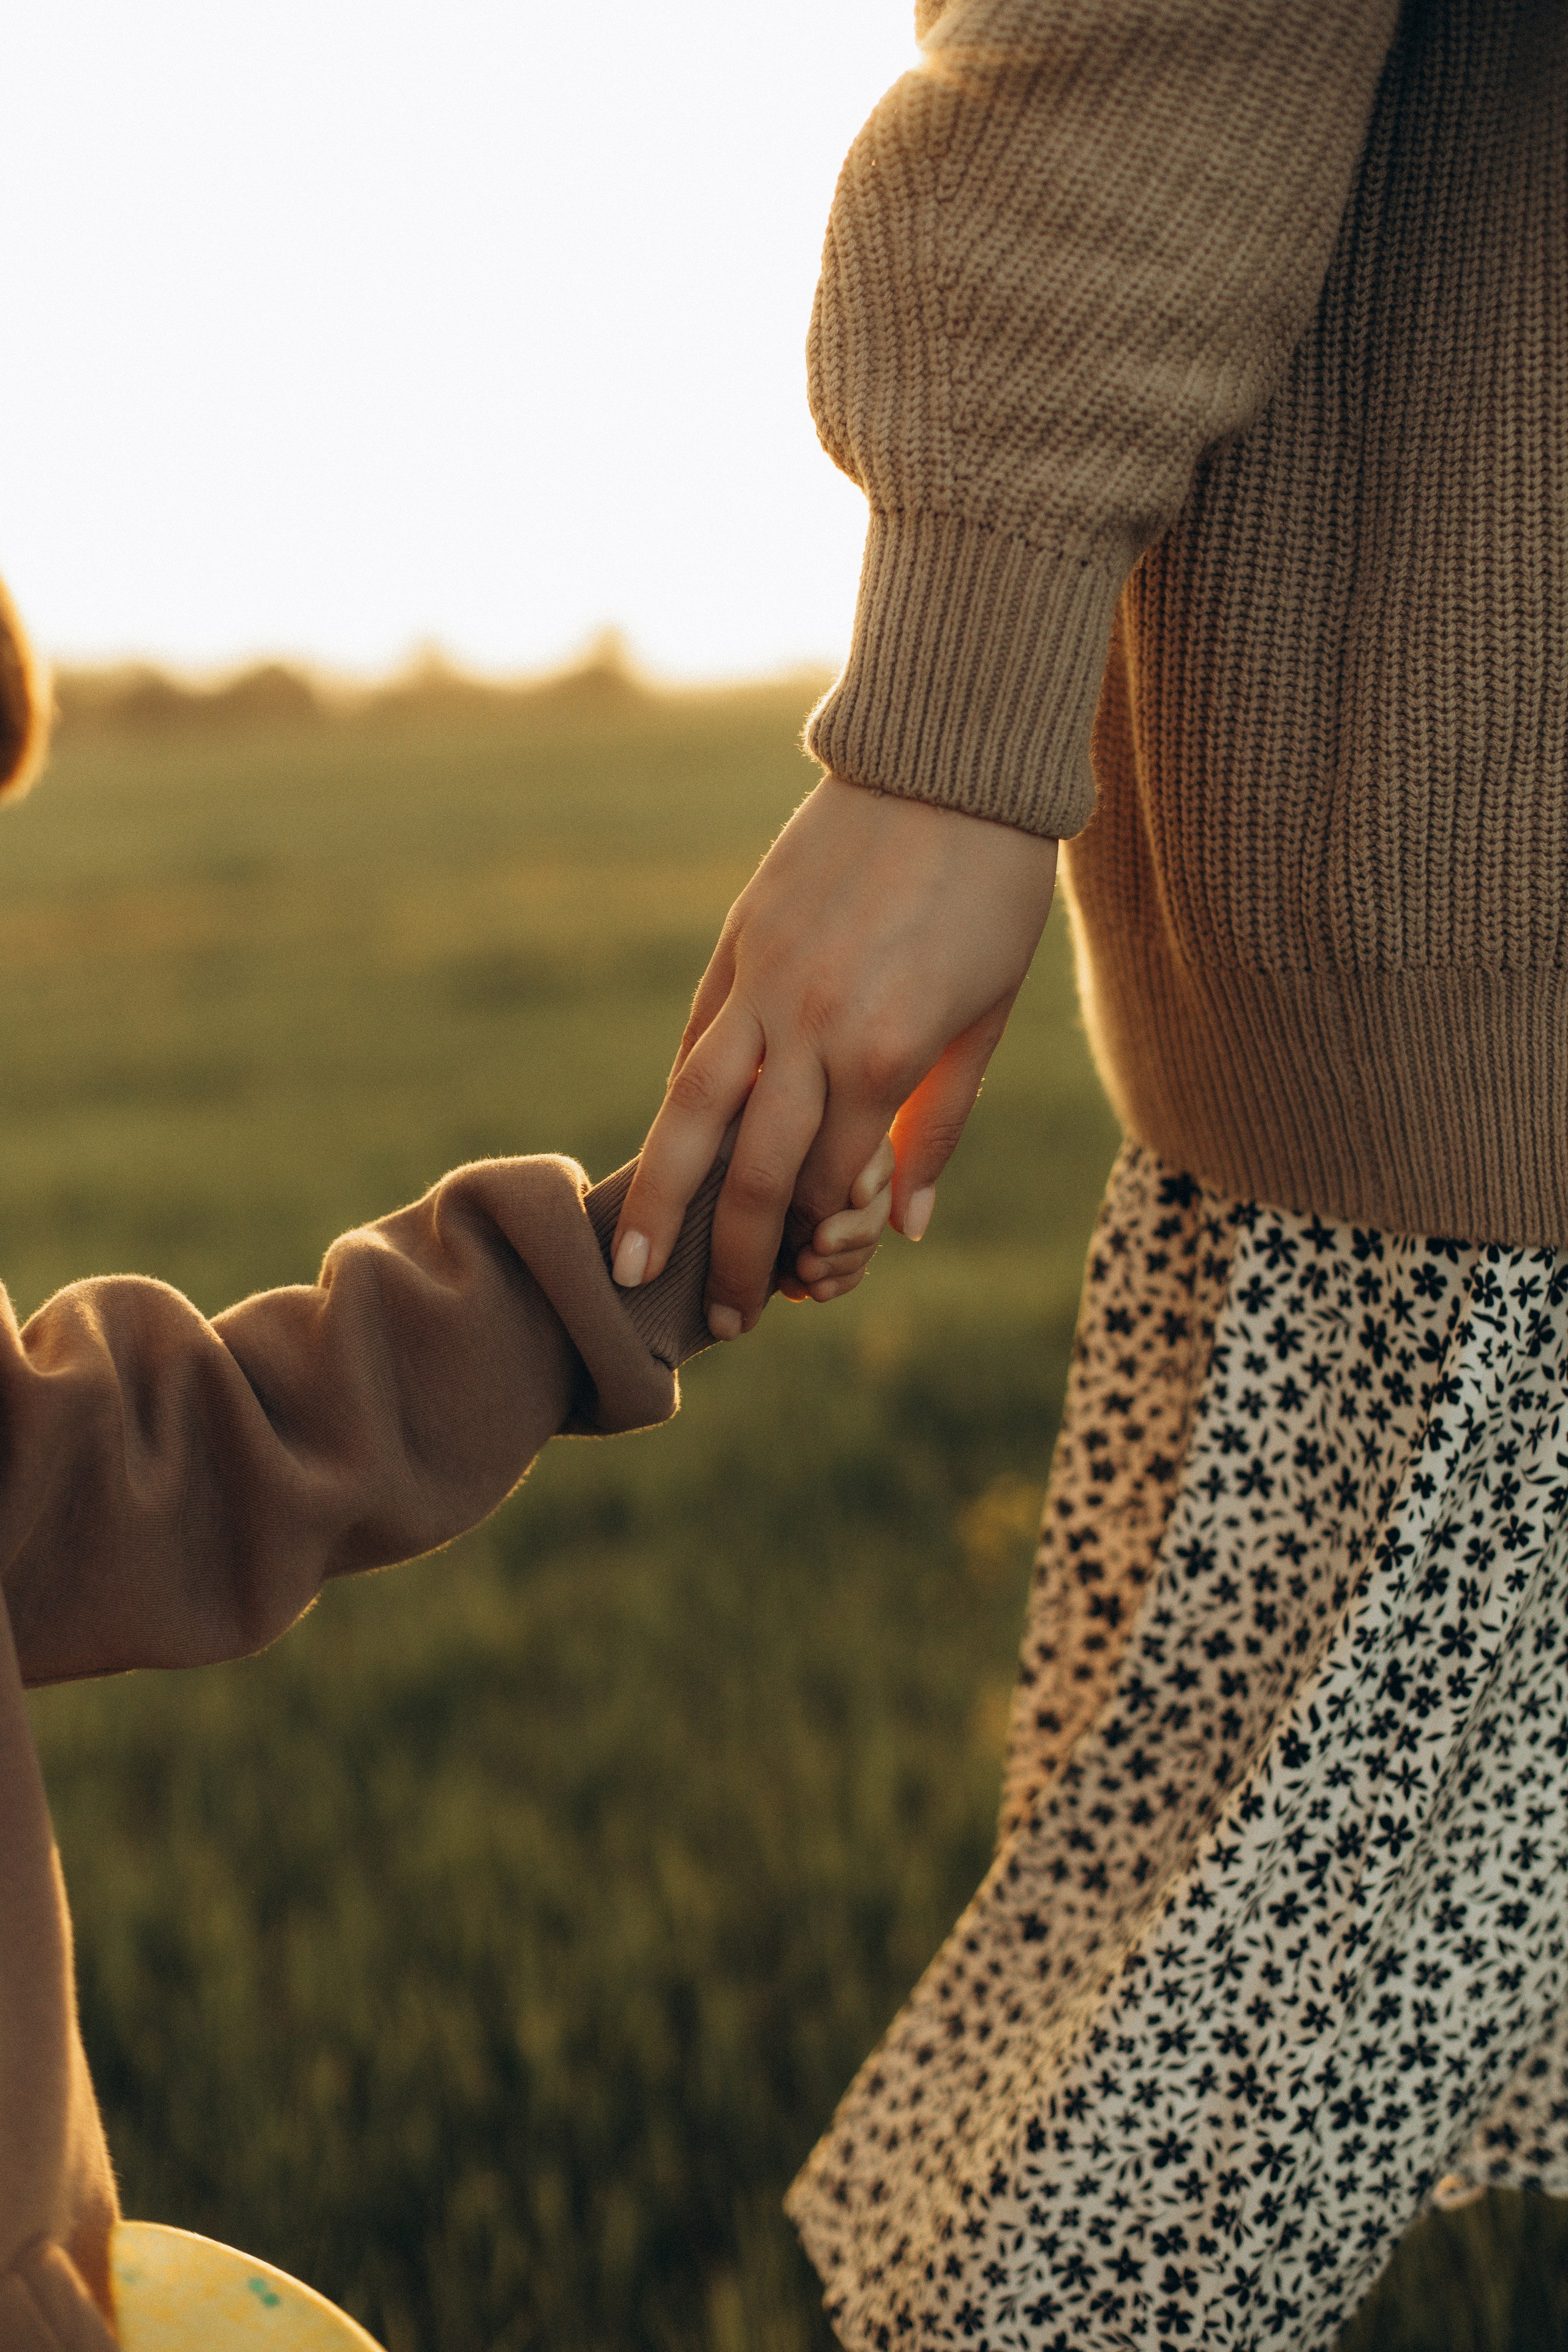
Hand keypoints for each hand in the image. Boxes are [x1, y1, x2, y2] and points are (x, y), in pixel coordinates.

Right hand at [611, 776, 1057, 1337]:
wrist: (953, 763)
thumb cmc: (994, 894)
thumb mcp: (988, 1018)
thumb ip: (942, 1124)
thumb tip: (904, 1228)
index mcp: (885, 1054)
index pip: (828, 1184)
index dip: (816, 1243)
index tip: (808, 1284)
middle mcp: (811, 1027)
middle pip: (751, 1171)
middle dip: (727, 1257)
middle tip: (709, 1321)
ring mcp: (765, 982)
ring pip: (692, 1109)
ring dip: (660, 1196)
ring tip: (626, 1261)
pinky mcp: (741, 941)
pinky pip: (701, 1039)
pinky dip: (686, 1099)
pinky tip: (670, 1146)